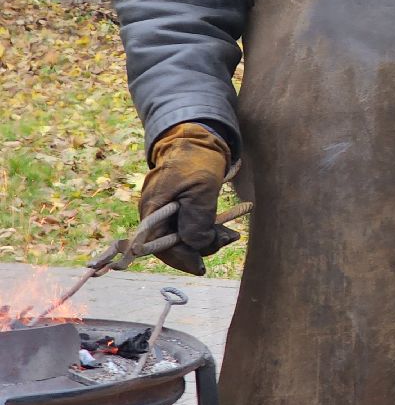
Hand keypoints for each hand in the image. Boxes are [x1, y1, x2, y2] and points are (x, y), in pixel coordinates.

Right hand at [138, 122, 237, 275]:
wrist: (199, 137)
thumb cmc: (196, 160)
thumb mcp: (201, 189)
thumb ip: (197, 219)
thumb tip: (196, 246)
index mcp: (152, 211)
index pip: (159, 247)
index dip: (181, 259)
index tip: (202, 267)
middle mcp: (156, 215)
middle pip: (174, 244)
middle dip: (201, 246)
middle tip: (228, 239)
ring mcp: (168, 212)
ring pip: (186, 237)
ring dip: (209, 238)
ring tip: (231, 233)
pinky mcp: (181, 209)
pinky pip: (192, 227)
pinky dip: (208, 230)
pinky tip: (226, 229)